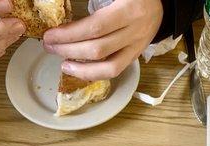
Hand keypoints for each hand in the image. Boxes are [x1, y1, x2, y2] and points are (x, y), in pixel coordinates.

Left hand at [43, 0, 162, 80]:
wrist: (159, 4)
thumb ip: (93, 1)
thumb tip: (63, 10)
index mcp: (128, 9)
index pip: (95, 27)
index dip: (70, 34)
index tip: (51, 35)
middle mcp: (134, 30)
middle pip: (98, 48)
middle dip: (69, 49)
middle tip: (50, 46)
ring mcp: (137, 46)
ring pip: (108, 66)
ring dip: (81, 69)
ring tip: (63, 64)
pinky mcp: (136, 56)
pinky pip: (116, 71)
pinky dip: (95, 74)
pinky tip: (79, 70)